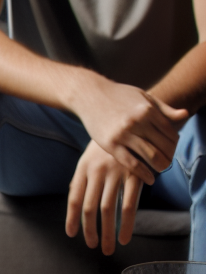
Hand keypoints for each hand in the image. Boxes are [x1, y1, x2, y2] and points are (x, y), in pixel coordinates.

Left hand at [66, 140, 142, 253]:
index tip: (71, 234)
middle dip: (90, 230)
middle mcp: (97, 172)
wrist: (132, 124)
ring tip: (107, 248)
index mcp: (83, 169)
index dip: (71, 218)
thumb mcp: (90, 159)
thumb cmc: (108, 146)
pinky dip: (126, 224)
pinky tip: (124, 238)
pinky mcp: (135, 176)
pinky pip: (129, 205)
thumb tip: (74, 202)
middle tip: (92, 246)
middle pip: (89, 208)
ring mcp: (116, 174)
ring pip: (108, 210)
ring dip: (107, 232)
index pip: (73, 198)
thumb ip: (82, 180)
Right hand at [71, 74, 187, 182]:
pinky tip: (149, 179)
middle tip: (167, 161)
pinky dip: (144, 174)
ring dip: (161, 166)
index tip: (171, 149)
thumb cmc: (117, 94)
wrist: (89, 94)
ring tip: (160, 169)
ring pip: (151, 156)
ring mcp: (123, 134)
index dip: (175, 145)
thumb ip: (164, 108)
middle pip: (164, 147)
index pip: (171, 134)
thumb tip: (185, 115)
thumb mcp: (143, 96)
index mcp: (148, 110)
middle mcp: (137, 122)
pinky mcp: (110, 144)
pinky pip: (132, 163)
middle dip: (170, 157)